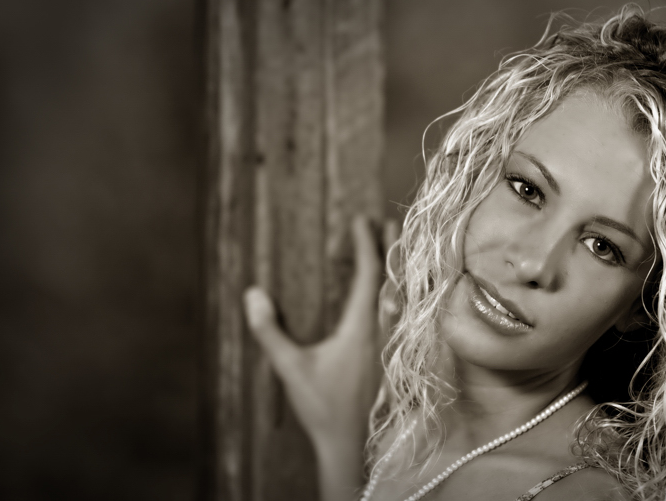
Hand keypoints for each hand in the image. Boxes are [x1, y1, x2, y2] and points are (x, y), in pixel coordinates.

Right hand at [243, 216, 398, 452]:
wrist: (354, 446)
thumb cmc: (323, 407)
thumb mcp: (290, 368)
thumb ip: (269, 331)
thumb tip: (253, 294)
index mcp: (362, 327)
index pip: (369, 274)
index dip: (366, 244)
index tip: (361, 220)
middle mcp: (386, 331)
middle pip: (396, 278)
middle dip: (392, 248)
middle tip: (389, 222)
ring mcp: (398, 345)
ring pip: (408, 297)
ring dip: (404, 269)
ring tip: (401, 249)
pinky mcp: (401, 359)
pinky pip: (413, 317)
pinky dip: (411, 296)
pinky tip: (408, 294)